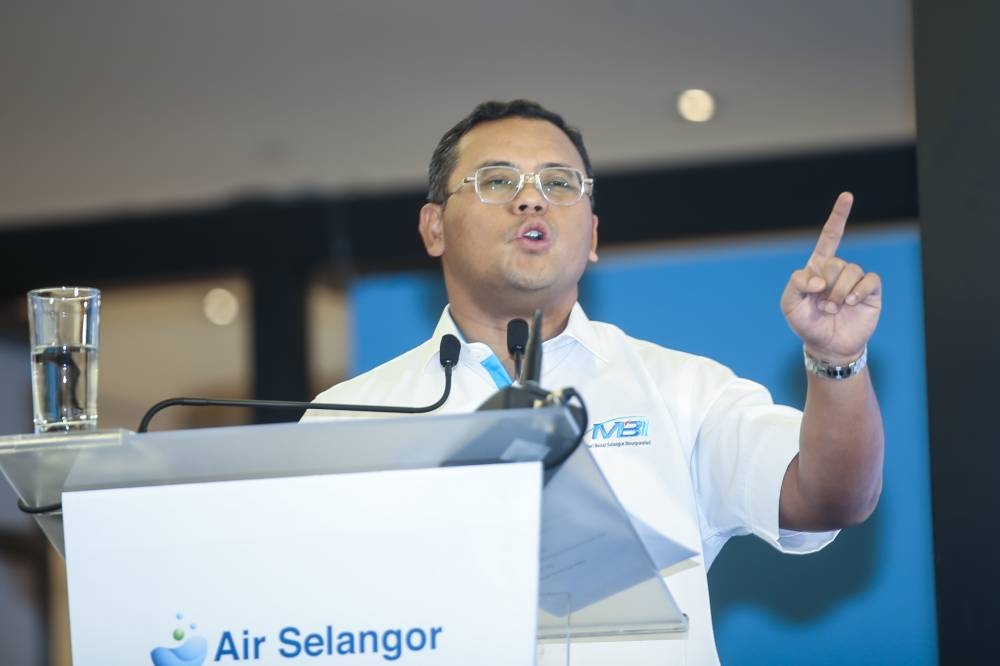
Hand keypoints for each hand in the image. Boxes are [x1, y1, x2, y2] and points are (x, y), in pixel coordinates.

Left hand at [780, 192, 881, 363]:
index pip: (829, 238)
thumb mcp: (790, 304)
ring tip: (833, 308)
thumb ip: (795, 284)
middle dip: (827, 285)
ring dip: (840, 293)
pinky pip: (870, 280)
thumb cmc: (807, 324)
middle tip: (822, 304)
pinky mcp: (870, 292)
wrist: (828, 346)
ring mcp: (855, 281)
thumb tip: (818, 278)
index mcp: (818, 268)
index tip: (847, 196)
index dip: (838, 217)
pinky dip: (859, 291)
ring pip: (852, 270)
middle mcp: (838, 271)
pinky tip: (851, 303)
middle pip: (835, 261)